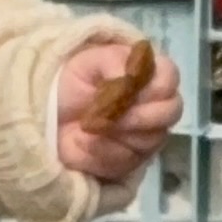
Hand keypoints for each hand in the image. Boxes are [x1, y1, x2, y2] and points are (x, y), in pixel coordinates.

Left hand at [55, 41, 181, 184]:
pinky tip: (81, 141)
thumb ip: (114, 61)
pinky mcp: (131, 160)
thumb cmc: (74, 82)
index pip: (170, 78)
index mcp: (150, 76)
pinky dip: (99, 151)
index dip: (151, 86)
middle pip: (170, 112)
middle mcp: (156, 106)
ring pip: (149, 139)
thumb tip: (131, 77)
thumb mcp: (90, 61)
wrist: (50, 114)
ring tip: (85, 125)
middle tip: (104, 113)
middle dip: (134, 115)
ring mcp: (147, 135)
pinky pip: (125, 161)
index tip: (123, 88)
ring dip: (113, 133)